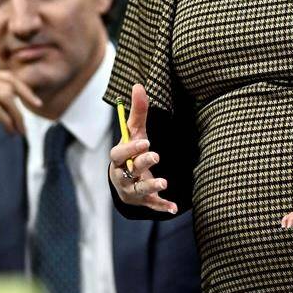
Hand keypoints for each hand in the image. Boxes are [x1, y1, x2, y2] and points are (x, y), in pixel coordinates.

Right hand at [0, 69, 36, 200]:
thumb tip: (13, 99)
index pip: (5, 76)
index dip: (24, 89)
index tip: (36, 104)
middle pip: (8, 83)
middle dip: (24, 101)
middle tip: (29, 122)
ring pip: (4, 95)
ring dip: (16, 115)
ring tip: (18, 131)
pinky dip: (6, 121)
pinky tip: (9, 131)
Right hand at [108, 83, 176, 213]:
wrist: (127, 180)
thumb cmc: (131, 151)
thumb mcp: (135, 132)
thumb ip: (138, 112)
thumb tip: (138, 85)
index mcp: (118, 159)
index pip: (118, 154)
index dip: (130, 149)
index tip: (145, 141)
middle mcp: (122, 176)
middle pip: (128, 172)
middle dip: (142, 164)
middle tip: (156, 155)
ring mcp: (132, 190)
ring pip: (139, 190)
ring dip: (151, 187)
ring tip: (165, 183)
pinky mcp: (144, 201)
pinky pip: (152, 205)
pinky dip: (162, 207)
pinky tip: (174, 207)